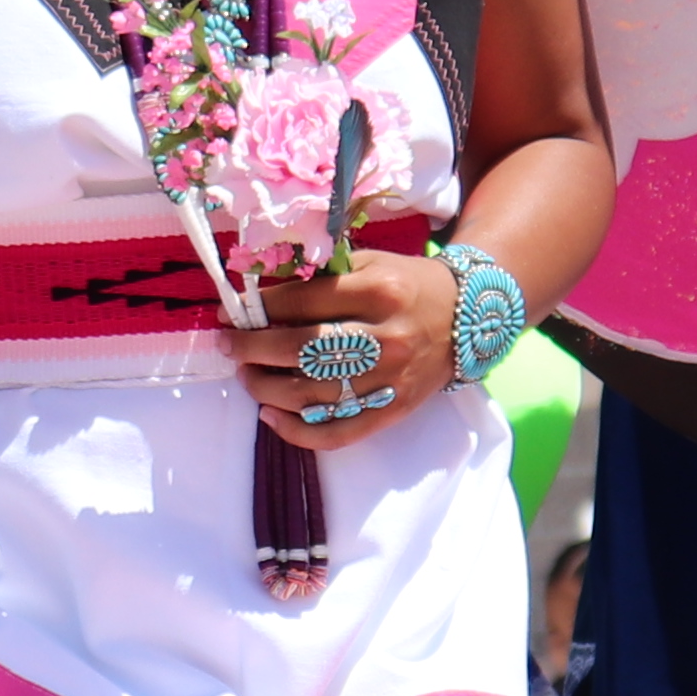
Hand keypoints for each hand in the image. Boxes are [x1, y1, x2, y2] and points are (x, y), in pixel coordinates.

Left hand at [233, 249, 460, 450]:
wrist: (467, 317)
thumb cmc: (406, 285)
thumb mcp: (368, 263)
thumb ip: (318, 276)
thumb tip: (257, 297)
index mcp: (378, 290)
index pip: (302, 301)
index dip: (259, 308)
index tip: (231, 313)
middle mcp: (386, 337)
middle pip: (301, 349)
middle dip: (252, 348)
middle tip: (229, 345)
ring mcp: (390, 379)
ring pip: (312, 394)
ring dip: (265, 387)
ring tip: (246, 375)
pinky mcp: (393, 411)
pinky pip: (337, 433)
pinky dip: (296, 431)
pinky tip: (270, 415)